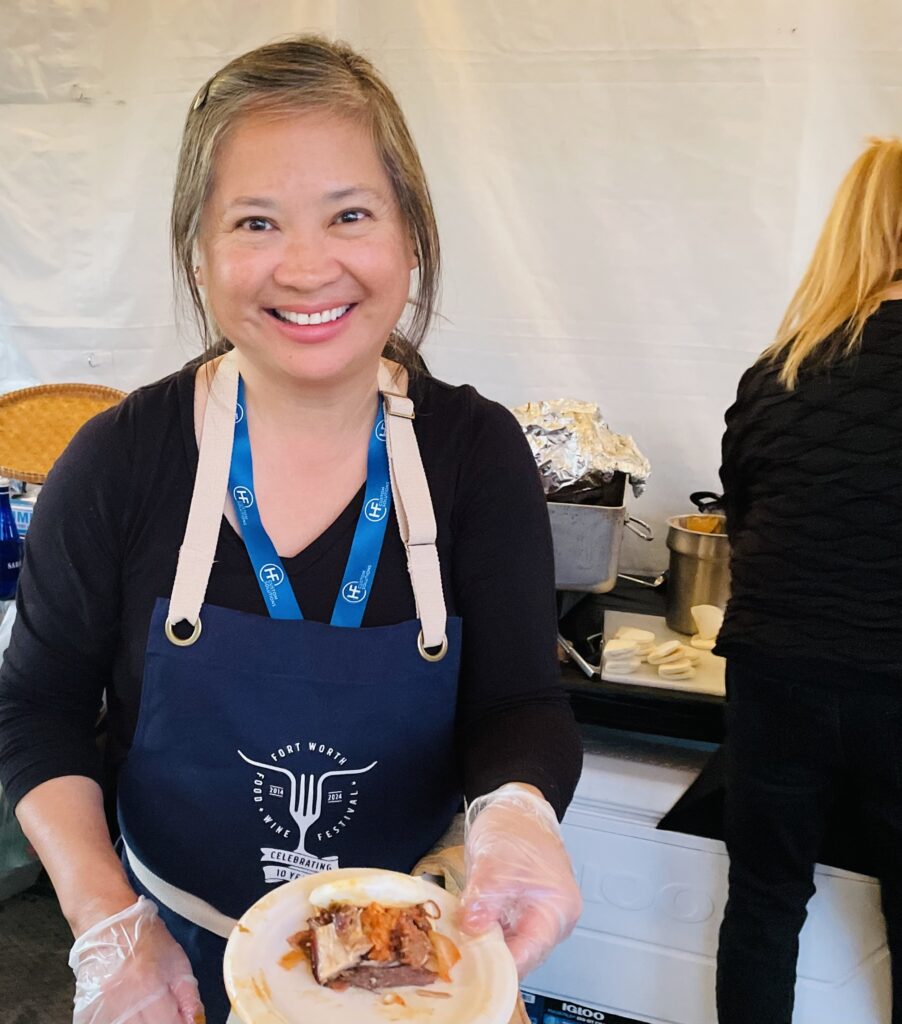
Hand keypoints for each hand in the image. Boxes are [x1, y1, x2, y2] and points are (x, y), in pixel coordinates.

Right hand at [70, 897, 203, 1023]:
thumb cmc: (142, 936)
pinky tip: (128, 1013)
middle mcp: (122, 999)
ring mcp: (101, 1007)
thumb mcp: (176, 959)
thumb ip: (188, 994)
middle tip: (165, 1015)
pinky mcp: (87, 1011)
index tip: (182, 1021)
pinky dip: (120, 1021)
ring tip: (148, 1012)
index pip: (168, 1023)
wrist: (107, 925)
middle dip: (161, 1023)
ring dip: (140, 1022)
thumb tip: (195, 1020)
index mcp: (147, 984)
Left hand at [459, 784, 581, 976]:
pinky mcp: (523, 913)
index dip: (501, 965)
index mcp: (559, 908)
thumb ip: (484, 898)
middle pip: (523, 954)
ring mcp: (539, 917)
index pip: (530, 952)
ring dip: (486, 946)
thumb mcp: (495, 861)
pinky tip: (465, 933)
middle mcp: (555, 919)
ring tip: (458, 946)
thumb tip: (473, 928)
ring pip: (512, 946)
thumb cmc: (516, 827)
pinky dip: (486, 934)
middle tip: (458, 960)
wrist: (515, 808)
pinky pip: (505, 933)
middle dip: (491, 958)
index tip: (472, 970)